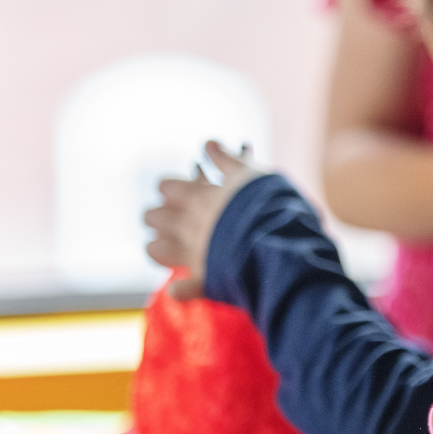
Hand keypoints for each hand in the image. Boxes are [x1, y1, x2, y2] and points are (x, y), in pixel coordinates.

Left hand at [144, 140, 260, 299]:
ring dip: (161, 247)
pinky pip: (181, 290)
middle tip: (178, 218)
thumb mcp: (250, 173)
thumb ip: (226, 159)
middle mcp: (185, 224)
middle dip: (160, 216)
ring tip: (178, 247)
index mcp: (195, 196)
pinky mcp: (205, 279)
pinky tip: (183, 286)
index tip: (186, 190)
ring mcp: (192, 253)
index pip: (165, 186)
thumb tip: (207, 144)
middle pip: (151, 216)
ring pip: (154, 250)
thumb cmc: (268, 202)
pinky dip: (181, 289)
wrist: (281, 239)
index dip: (173, 188)